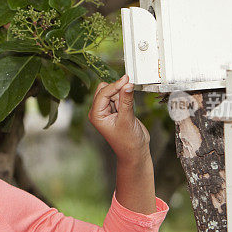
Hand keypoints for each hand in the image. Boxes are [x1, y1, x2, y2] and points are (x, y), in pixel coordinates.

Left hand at [89, 75, 156, 213]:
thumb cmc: (128, 141)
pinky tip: (128, 110)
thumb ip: (127, 100)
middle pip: (105, 89)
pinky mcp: (115, 109)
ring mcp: (107, 110)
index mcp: (96, 114)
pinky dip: (125, 98)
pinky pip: (119, 96)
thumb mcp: (127, 119)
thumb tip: (127, 84)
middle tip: (126, 103)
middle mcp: (99, 111)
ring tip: (127, 112)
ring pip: (113, 92)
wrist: (135, 152)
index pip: (103, 93)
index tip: (127, 79)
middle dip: (118, 91)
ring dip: (122, 96)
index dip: (115, 85)